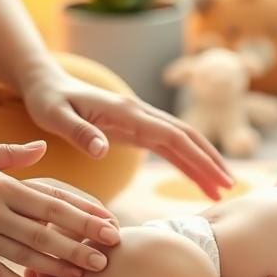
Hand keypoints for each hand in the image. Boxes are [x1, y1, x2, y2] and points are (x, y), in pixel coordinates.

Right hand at [0, 141, 120, 276]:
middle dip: (77, 246)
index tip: (108, 224)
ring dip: (55, 266)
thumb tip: (44, 146)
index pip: (52, 202)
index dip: (82, 215)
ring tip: (83, 276)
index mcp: (1, 184)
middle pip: (44, 231)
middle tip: (106, 259)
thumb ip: (11, 155)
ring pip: (23, 254)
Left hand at [21, 70, 233, 199]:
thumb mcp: (53, 116)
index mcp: (127, 113)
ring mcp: (142, 122)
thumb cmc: (47, 101)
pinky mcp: (138, 130)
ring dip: (204, 164)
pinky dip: (187, 164)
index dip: (197, 158)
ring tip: (221, 191)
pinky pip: (170, 148)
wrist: (46, 84)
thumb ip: (78, 132)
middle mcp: (141, 114)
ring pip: (183, 143)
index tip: (217, 178)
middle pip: (188, 138)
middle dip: (211, 162)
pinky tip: (198, 180)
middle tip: (230, 188)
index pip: (172, 137)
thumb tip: (103, 151)